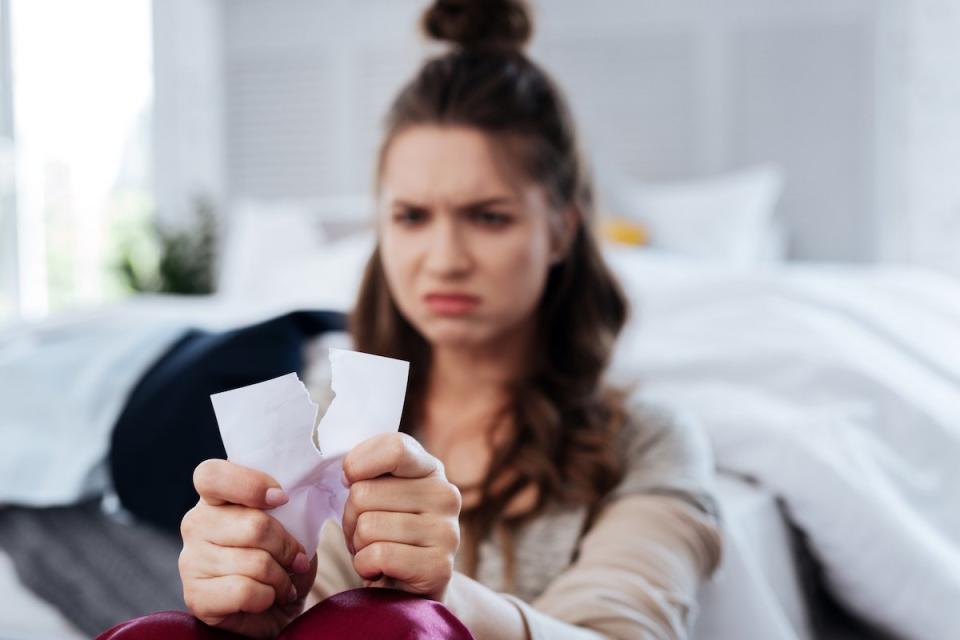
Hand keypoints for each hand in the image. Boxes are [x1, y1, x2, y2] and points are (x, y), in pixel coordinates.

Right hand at [179, 460, 317, 638]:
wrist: (274, 607)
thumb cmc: (280, 557)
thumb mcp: (290, 523)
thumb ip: (285, 505)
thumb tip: (286, 499)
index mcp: (215, 497)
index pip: (213, 475)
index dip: (250, 484)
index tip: (282, 498)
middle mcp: (195, 524)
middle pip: (254, 525)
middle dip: (287, 546)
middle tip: (296, 559)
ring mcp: (190, 560)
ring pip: (255, 563)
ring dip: (282, 577)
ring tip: (284, 582)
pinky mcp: (195, 596)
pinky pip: (244, 591)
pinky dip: (268, 597)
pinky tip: (267, 598)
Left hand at [341, 432, 461, 601]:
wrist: (409, 591)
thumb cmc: (386, 536)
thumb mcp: (381, 495)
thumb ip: (370, 472)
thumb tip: (348, 471)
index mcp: (430, 469)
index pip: (395, 448)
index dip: (358, 463)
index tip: (349, 480)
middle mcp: (446, 495)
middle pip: (365, 492)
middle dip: (351, 517)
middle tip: (365, 533)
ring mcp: (447, 531)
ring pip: (368, 526)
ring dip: (358, 545)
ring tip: (374, 552)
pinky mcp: (440, 566)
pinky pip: (378, 555)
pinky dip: (365, 566)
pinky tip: (380, 570)